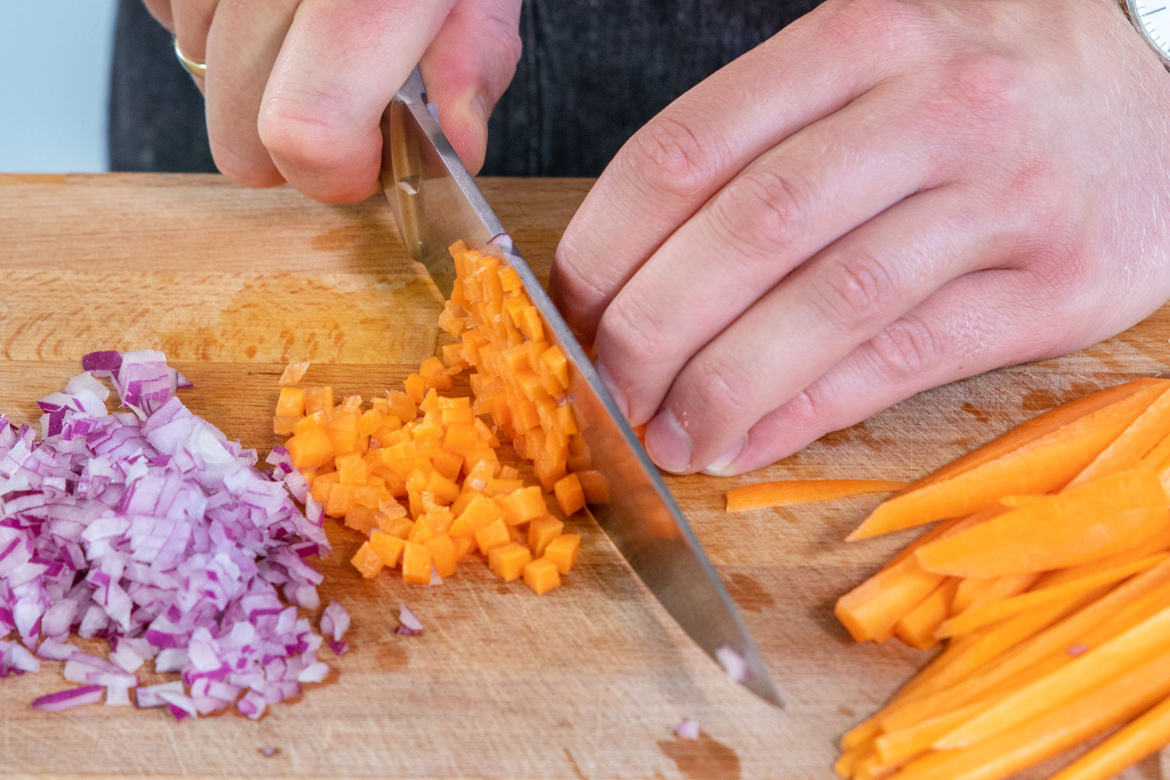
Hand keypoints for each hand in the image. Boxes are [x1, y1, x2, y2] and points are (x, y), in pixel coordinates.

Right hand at [141, 0, 521, 200]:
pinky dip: (210, 16)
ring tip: (306, 21)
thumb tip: (457, 144)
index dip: (334, 174)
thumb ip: (475, 55)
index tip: (365, 166)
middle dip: (288, 147)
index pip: (307, 130)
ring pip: (195, 65)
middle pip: (236, 126)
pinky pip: (163, 7)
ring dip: (248, 72)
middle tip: (340, 107)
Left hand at [551, 0, 1169, 475]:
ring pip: (827, 306)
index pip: (689, 150)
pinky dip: (811, 411)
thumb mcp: (871, 62)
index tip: (566, 311)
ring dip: (726, 388)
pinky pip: (905, 357)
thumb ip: (762, 146)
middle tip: (606, 390)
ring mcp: (1002, 197)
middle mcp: (932, 107)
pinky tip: (751, 440)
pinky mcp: (1057, 284)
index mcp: (860, 37)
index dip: (608, 246)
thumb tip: (641, 274)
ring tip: (670, 436)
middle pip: (750, 232)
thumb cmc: (981, 82)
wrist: (1158, 88)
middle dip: (652, 332)